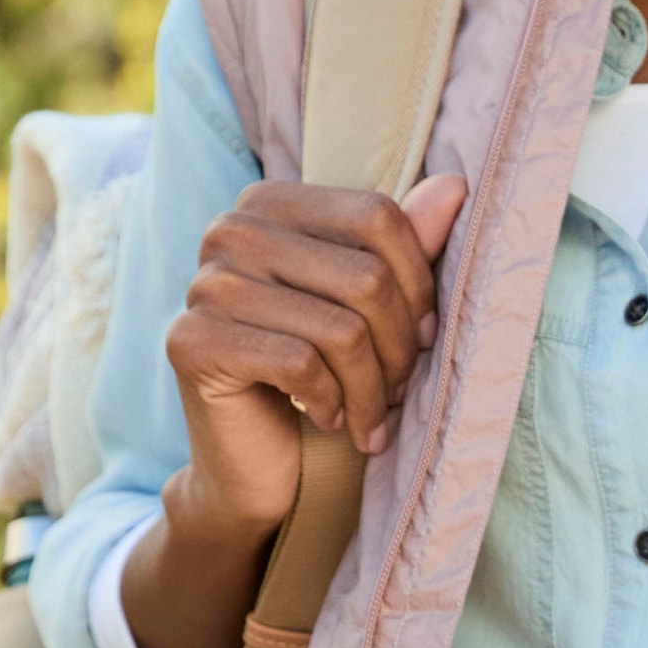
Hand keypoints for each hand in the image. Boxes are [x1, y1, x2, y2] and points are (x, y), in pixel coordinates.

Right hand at [164, 175, 466, 542]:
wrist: (255, 461)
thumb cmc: (323, 375)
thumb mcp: (373, 308)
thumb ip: (407, 246)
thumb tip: (456, 186)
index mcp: (271, 204)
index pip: (376, 216)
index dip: (418, 284)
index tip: (421, 336)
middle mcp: (230, 231)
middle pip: (365, 277)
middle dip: (398, 349)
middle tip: (398, 389)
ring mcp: (205, 285)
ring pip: (340, 330)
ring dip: (373, 389)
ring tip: (372, 414)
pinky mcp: (191, 342)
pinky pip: (300, 365)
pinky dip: (333, 403)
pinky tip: (330, 418)